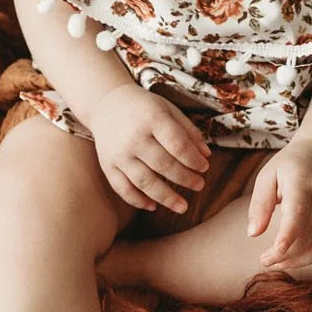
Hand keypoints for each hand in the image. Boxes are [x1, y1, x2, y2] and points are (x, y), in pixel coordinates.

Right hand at [80, 83, 210, 213]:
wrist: (106, 104)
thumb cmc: (144, 108)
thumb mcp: (169, 110)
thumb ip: (189, 131)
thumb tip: (206, 156)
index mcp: (152, 118)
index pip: (177, 144)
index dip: (193, 160)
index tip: (204, 168)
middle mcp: (134, 137)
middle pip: (163, 165)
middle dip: (184, 178)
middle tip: (199, 185)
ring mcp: (119, 154)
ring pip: (144, 181)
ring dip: (166, 197)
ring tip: (183, 207)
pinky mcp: (108, 165)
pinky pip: (123, 189)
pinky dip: (138, 201)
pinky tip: (153, 206)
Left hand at [246, 142, 311, 281]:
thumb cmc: (288, 166)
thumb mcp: (268, 176)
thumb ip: (259, 204)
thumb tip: (252, 234)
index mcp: (303, 183)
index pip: (299, 212)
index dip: (288, 234)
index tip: (275, 252)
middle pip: (309, 233)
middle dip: (286, 253)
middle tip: (264, 261)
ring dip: (302, 261)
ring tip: (279, 265)